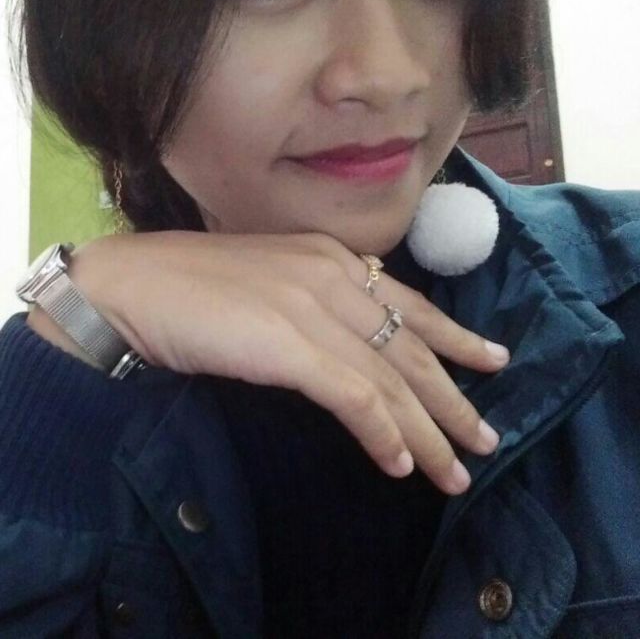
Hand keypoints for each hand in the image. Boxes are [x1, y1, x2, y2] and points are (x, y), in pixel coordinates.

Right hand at [68, 230, 508, 494]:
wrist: (131, 286)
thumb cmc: (191, 285)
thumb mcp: (269, 281)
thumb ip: (314, 298)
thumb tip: (352, 332)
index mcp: (331, 257)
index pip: (412, 303)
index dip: (457, 337)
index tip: (494, 360)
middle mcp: (332, 277)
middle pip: (413, 348)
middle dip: (454, 399)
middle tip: (486, 440)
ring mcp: (311, 308)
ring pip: (391, 379)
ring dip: (428, 432)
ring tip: (455, 473)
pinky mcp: (287, 345)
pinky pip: (352, 397)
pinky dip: (381, 433)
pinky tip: (398, 465)